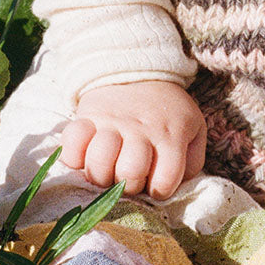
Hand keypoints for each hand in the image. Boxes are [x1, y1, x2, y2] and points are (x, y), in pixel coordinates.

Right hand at [60, 81, 206, 199]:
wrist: (139, 73)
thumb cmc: (168, 111)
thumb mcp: (193, 130)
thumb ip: (192, 161)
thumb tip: (175, 186)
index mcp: (170, 136)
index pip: (163, 182)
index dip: (159, 191)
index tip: (155, 183)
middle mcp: (140, 130)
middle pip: (129, 172)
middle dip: (129, 184)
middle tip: (130, 175)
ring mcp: (111, 123)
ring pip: (99, 161)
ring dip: (101, 174)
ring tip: (108, 168)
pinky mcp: (87, 118)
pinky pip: (71, 143)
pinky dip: (73, 156)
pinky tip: (84, 156)